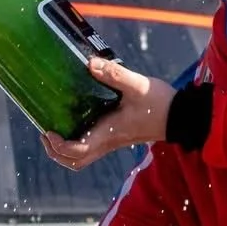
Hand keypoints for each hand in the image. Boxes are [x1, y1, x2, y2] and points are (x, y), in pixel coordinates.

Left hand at [42, 58, 174, 169]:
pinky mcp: (116, 137)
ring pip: (81, 158)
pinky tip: (75, 121)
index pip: (76, 151)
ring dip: (64, 150)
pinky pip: (90, 148)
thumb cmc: (160, 104)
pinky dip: (76, 142)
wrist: (180, 116)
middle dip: (55, 151)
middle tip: (46, 132)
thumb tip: (90, 64)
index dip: (58, 145)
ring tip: (55, 130)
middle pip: (74, 161)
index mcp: (108, 134)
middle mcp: (107, 142)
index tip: (48, 129)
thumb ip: (114, 74)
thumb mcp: (137, 85)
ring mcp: (111, 142)